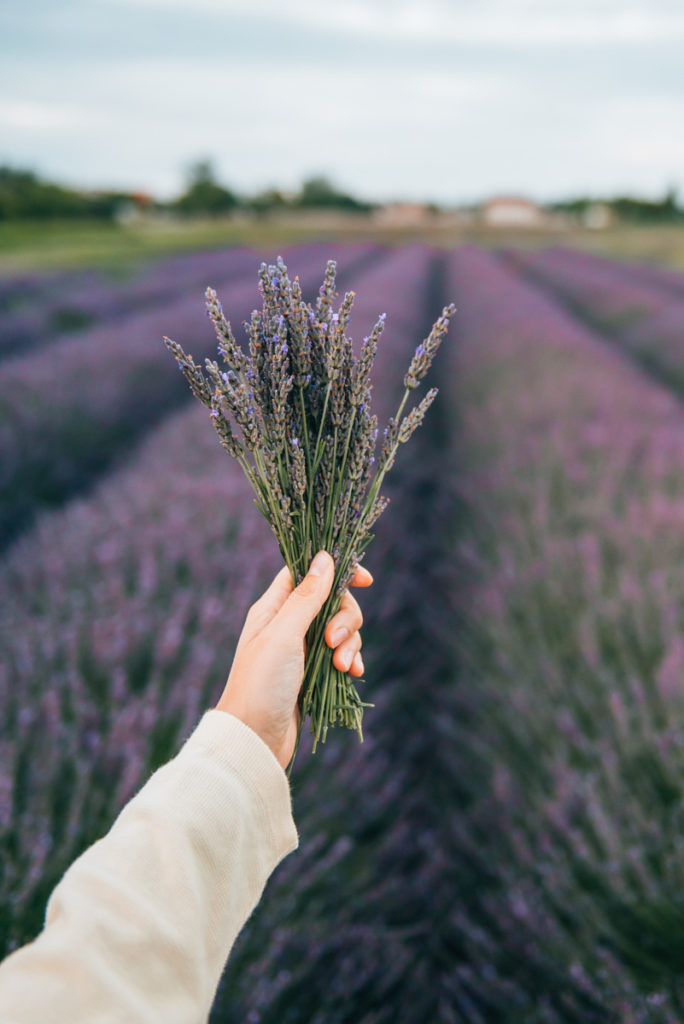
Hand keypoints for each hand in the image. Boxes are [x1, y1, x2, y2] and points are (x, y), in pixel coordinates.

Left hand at [215, 551, 372, 769]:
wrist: (253, 740)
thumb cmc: (260, 684)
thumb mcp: (284, 635)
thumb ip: (306, 597)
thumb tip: (325, 557)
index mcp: (274, 608)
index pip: (308, 572)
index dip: (336, 570)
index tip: (364, 580)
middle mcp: (287, 624)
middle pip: (332, 601)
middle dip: (345, 618)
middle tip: (333, 641)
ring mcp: (301, 649)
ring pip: (340, 629)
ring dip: (349, 644)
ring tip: (340, 667)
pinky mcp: (313, 673)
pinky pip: (342, 655)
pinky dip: (350, 660)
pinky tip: (352, 673)